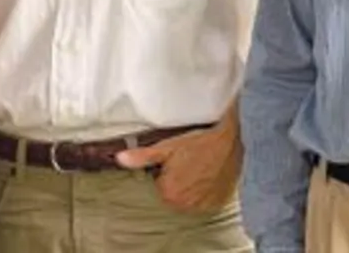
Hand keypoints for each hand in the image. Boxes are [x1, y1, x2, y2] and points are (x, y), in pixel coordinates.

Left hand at [114, 122, 241, 213]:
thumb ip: (141, 157)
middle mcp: (185, 204)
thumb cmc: (197, 143)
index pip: (158, 185)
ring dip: (190, 187)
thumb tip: (119, 159)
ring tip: (198, 168)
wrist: (228, 142)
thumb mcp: (166, 147)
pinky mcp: (217, 204)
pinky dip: (204, 192)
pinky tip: (208, 176)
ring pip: (187, 198)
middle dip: (176, 181)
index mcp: (168, 193)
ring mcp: (203, 206)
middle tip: (186, 163)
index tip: (173, 161)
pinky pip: (203, 201)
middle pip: (172, 194)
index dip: (164, 171)